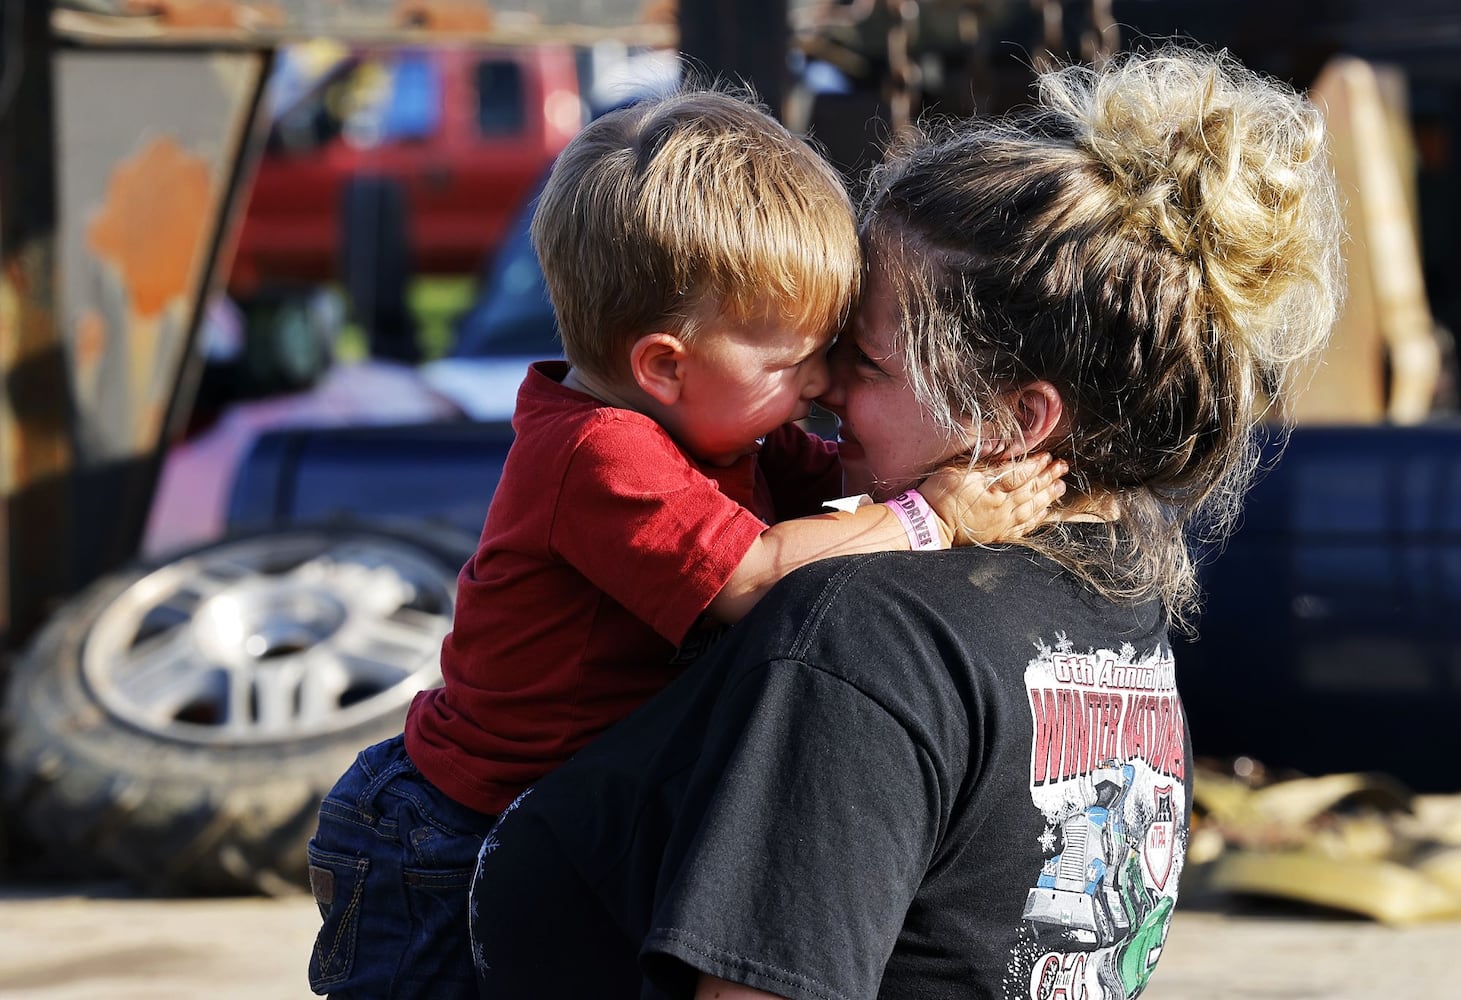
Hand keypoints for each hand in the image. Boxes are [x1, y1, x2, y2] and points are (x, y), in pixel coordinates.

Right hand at [919, 453, 1067, 545]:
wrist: (929, 525)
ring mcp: (1002, 523)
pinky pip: (1024, 527)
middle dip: (1048, 477)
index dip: (1036, 465)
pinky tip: (1045, 512)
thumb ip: (981, 460)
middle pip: (1031, 489)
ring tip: (1060, 487)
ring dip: (1048, 496)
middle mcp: (1001, 507)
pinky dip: (1037, 518)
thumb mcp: (955, 469)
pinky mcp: (998, 535)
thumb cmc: (938, 494)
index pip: (1021, 473)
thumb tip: (1001, 448)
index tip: (1047, 457)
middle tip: (1062, 468)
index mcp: (991, 488)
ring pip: (1032, 508)